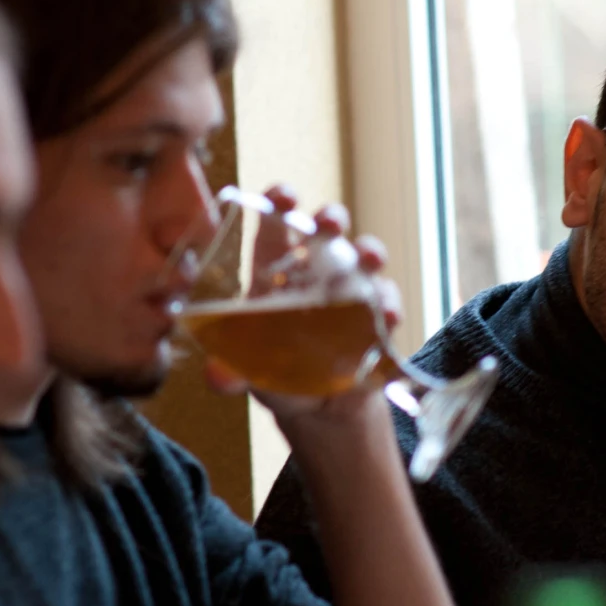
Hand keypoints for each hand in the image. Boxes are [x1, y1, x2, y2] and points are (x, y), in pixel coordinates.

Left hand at [201, 184, 403, 451]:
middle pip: (326, 231)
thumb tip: (217, 378)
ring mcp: (350, 293)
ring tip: (368, 259)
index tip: (283, 196)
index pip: (276, 226)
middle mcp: (316, 273)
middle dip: (330, 217)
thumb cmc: (275, 373)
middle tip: (329, 223)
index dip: (280, 202)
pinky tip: (385, 314)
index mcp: (275, 273)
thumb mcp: (248, 373)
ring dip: (369, 252)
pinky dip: (388, 305)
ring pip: (364, 259)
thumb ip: (231, 373)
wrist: (317, 409)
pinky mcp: (376, 321)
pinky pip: (386, 304)